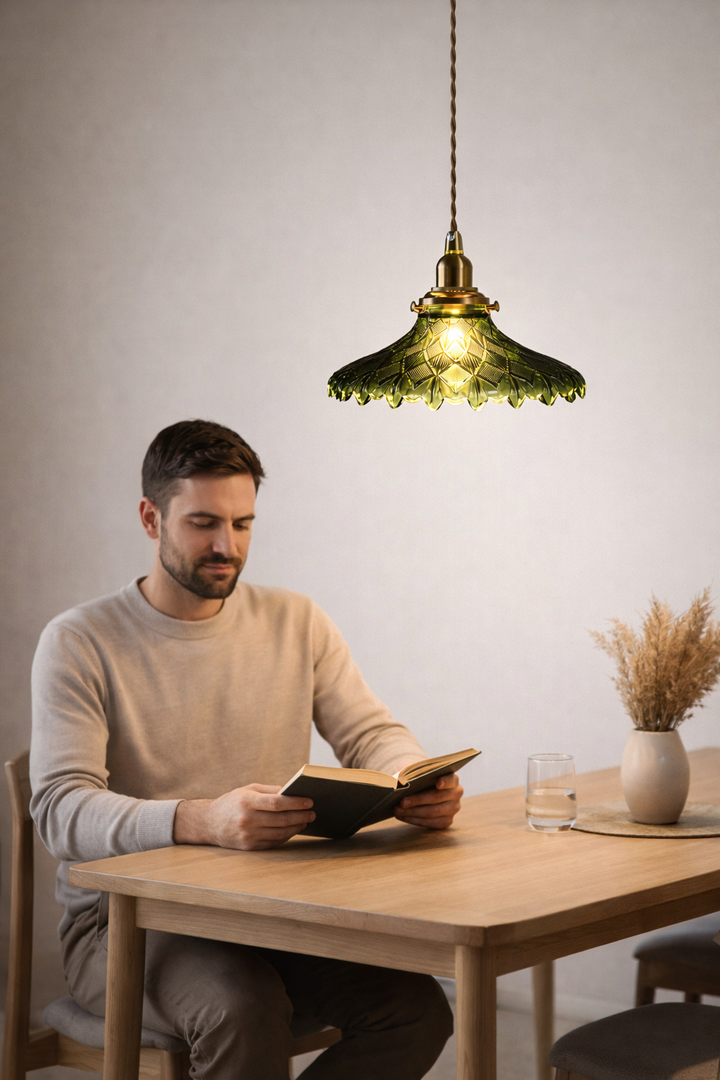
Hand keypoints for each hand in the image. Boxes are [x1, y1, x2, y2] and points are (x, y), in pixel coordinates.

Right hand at [173, 784, 314, 850]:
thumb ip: (270, 790)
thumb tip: (292, 793)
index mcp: (247, 802)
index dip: (296, 803)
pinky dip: (285, 836)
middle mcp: (247, 820)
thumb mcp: (248, 789)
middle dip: (300, 816)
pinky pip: (273, 842)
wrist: (208, 823)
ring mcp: (247, 835)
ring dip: (296, 828)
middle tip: (312, 813)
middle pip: (281, 820)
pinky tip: (292, 830)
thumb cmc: (231, 802)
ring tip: (305, 821)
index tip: (309, 801)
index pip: (277, 803)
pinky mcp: (248, 847)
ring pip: (279, 833)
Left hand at [393, 772, 462, 829]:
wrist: (424, 787)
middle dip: (418, 800)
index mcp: (452, 778)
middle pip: (437, 797)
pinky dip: (415, 820)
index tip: (437, 783)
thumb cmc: (420, 777)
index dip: (445, 781)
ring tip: (398, 810)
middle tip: (402, 802)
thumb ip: (412, 771)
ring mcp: (453, 808)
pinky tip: (403, 816)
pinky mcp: (447, 821)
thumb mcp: (417, 770)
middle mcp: (456, 793)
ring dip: (413, 812)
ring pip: (432, 812)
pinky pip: (430, 823)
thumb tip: (399, 780)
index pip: (451, 779)